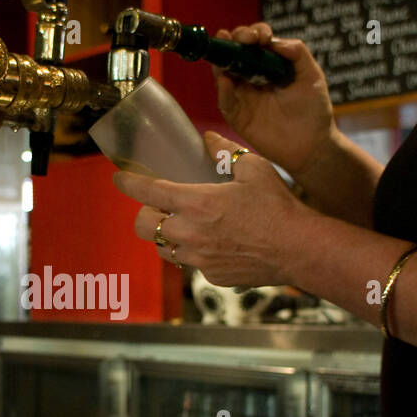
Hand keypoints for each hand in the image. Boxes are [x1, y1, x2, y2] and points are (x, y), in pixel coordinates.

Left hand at [113, 132, 311, 287]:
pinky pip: (190, 264)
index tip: (119, 179)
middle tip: (158, 207)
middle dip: (144, 215)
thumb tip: (208, 141)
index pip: (147, 192)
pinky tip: (212, 243)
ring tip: (184, 226)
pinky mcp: (210, 276)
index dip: (128, 183)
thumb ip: (224, 153)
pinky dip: (193, 253)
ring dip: (167, 236)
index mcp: (195, 202)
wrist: (297, 249)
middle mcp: (189, 233)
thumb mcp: (253, 168)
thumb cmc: (277, 207)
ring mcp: (198, 259)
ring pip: (163, 248)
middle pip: (143, 227)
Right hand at [212, 23, 335, 175]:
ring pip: (224, 73)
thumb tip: (273, 40)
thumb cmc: (314, 111)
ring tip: (225, 53)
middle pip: (235, 53)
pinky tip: (226, 80)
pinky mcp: (238, 116)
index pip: (255, 42)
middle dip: (234, 40)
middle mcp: (253, 77)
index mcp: (270, 65)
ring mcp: (243, 96)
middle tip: (240, 38)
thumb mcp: (312, 75)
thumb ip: (297, 53)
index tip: (260, 36)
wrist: (312, 146)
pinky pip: (225, 101)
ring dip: (222, 60)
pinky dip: (223, 90)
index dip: (254, 33)